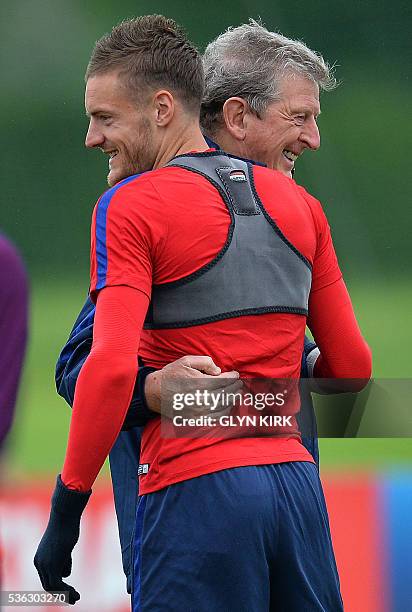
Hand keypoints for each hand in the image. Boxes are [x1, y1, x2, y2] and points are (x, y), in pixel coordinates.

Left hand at [34, 475, 90, 604]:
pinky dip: (67, 591)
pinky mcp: (52, 564)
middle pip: (47, 585)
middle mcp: (39, 563)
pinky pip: (57, 584)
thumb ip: (63, 560)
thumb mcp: (64, 546)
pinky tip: (76, 593)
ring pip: (52, 587)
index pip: (46, 578)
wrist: (64, 516)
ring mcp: (45, 564)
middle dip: (61, 594)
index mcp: (39, 558)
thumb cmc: (67, 526)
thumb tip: (65, 575)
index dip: (58, 587)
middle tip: (74, 598)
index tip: (70, 591)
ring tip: (77, 597)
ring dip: (65, 595)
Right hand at [145, 355, 241, 417]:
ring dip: (232, 399)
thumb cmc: (171, 375)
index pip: (224, 381)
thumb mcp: (186, 361)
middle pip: (227, 394)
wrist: (155, 392)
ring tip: (235, 393)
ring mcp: (200, 411)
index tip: (236, 374)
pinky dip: (224, 412)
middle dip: (235, 388)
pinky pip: (216, 418)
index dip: (233, 377)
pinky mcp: (196, 419)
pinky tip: (226, 406)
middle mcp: (202, 399)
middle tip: (239, 384)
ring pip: (223, 406)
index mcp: (201, 383)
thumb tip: (218, 371)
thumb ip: (205, 362)